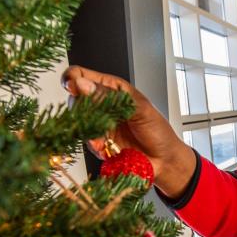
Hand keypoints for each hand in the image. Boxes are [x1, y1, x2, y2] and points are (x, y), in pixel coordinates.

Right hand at [61, 66, 196, 198]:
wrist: (163, 160)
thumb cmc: (157, 130)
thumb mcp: (138, 108)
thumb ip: (109, 97)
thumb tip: (83, 85)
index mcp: (111, 88)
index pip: (81, 75)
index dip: (73, 79)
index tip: (74, 88)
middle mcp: (102, 104)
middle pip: (75, 99)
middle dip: (81, 110)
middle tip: (96, 117)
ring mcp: (98, 123)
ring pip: (78, 122)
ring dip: (89, 130)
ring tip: (105, 137)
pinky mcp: (97, 142)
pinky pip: (85, 141)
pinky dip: (94, 145)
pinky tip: (107, 148)